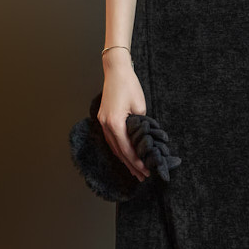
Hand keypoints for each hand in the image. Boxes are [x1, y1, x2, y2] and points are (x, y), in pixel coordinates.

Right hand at [99, 64, 149, 180]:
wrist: (116, 71)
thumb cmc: (129, 85)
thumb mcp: (140, 107)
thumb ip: (139, 125)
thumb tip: (141, 138)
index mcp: (115, 123)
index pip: (126, 149)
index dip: (136, 162)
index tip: (146, 171)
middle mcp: (106, 125)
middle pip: (119, 151)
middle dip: (131, 165)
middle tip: (142, 177)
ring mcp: (102, 122)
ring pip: (114, 147)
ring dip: (124, 159)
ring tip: (135, 171)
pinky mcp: (103, 119)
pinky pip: (111, 139)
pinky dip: (119, 149)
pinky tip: (125, 156)